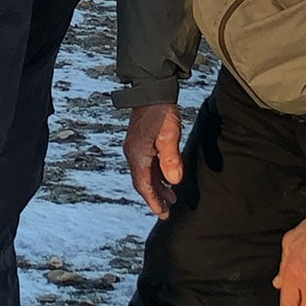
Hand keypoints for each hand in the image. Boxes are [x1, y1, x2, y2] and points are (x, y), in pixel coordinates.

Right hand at [123, 103, 182, 217]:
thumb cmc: (161, 111)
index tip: (164, 214)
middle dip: (155, 198)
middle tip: (167, 211)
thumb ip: (171, 158)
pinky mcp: (140, 142)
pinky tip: (167, 178)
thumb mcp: (169, 135)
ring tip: (171, 197)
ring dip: (157, 187)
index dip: (154, 202)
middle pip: (143, 182)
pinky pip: (147, 165)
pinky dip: (156, 175)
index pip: (144, 185)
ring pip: (145, 174)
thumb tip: (173, 181)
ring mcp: (135, 148)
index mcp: (137, 154)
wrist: (151, 90)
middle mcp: (133, 153)